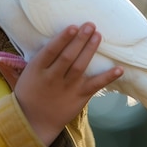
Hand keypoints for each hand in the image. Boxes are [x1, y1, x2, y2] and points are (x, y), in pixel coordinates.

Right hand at [13, 23, 122, 145]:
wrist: (33, 121)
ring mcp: (67, 88)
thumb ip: (41, 58)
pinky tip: (119, 69)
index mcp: (37, 70)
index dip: (63, 38)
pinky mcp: (79, 98)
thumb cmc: (29, 92)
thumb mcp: (28, 73)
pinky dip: (107, 77)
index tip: (73, 27)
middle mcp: (52, 78)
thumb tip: (56, 38)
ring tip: (97, 35)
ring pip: (80, 67)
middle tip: (90, 25)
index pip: (51, 51)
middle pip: (68, 56)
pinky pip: (94, 86)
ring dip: (90, 50)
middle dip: (80, 40)